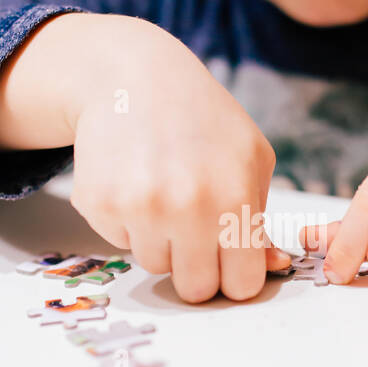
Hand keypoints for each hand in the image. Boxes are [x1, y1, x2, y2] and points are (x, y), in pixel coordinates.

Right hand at [0, 13, 291, 301]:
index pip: (241, 286)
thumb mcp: (251, 157)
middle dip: (198, 268)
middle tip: (194, 231)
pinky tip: (135, 181)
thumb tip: (269, 267)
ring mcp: (138, 208)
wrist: (133, 77)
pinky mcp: (98, 205)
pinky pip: (121, 243)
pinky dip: (129, 223)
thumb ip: (260, 219)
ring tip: (163, 193)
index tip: (229, 262)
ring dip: (162, 241)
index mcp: (233, 200)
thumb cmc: (202, 118)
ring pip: (154, 266)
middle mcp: (185, 209)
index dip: (236, 276)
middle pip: (195, 289)